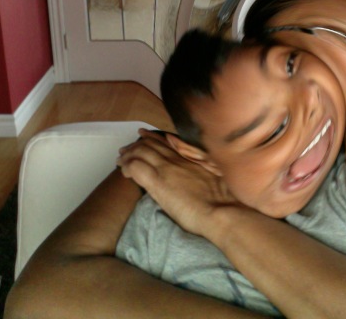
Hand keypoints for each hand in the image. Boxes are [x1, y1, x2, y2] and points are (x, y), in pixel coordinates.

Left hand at [117, 129, 239, 236]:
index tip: (144, 134)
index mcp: (191, 157)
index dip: (153, 137)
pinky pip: (135, 167)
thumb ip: (206, 166)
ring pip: (140, 153)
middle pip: (151, 144)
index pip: (167, 141)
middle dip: (136, 145)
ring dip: (128, 155)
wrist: (222, 211)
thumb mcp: (218, 174)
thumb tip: (199, 166)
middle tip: (126, 149)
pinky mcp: (158, 182)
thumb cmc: (225, 198)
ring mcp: (167, 168)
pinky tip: (124, 171)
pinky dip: (127, 166)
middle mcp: (177, 158)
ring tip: (121, 159)